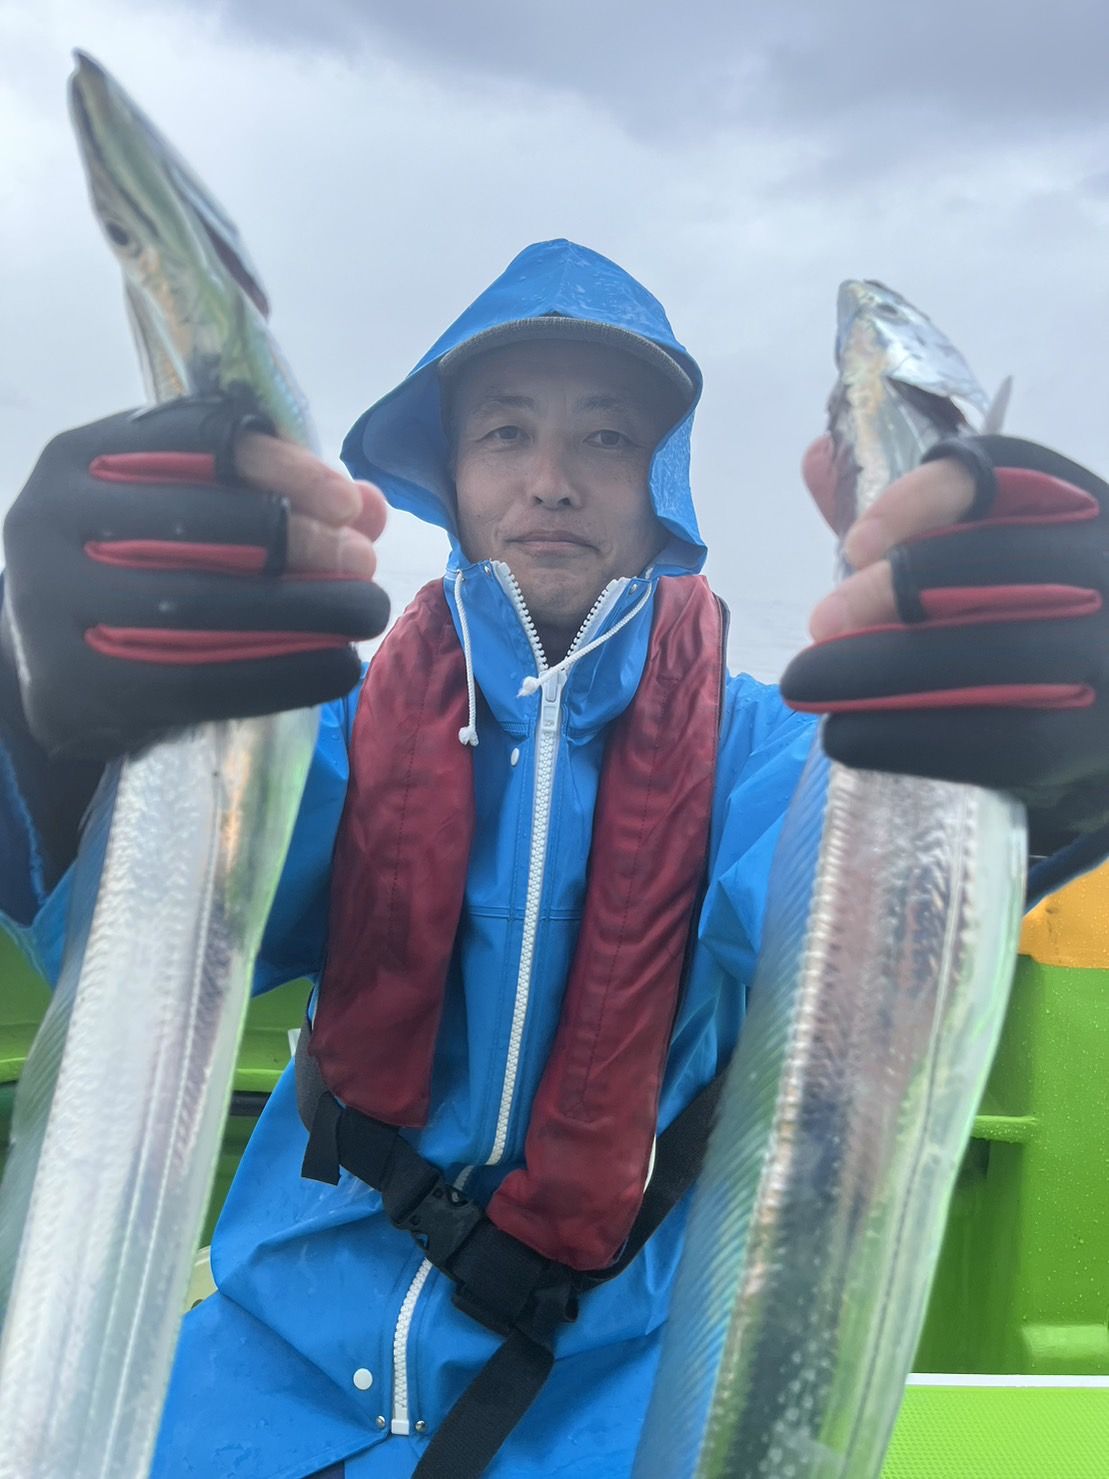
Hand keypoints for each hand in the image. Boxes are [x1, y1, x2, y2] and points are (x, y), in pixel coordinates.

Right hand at [2, 397, 390, 759]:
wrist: (54, 666)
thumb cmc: (136, 568)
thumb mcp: (186, 514)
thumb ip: (276, 497)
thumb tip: (371, 507)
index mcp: (83, 456)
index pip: (194, 438)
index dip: (284, 466)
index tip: (348, 499)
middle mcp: (52, 518)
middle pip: (202, 523)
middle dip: (302, 541)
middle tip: (363, 563)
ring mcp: (56, 603)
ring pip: (203, 604)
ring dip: (306, 609)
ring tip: (364, 612)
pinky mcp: (79, 683)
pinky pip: (202, 681)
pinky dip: (285, 675)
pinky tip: (338, 667)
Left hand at [781, 433, 1108, 849]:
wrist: (1096, 708)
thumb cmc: (1018, 620)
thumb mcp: (971, 555)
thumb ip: (904, 517)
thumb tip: (816, 459)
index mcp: (1074, 507)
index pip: (1004, 472)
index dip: (920, 500)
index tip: (853, 545)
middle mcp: (1106, 565)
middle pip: (996, 562)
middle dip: (892, 592)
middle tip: (820, 624)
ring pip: (998, 654)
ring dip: (888, 669)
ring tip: (815, 685)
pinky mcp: (1098, 734)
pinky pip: (1004, 738)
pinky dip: (912, 737)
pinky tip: (849, 735)